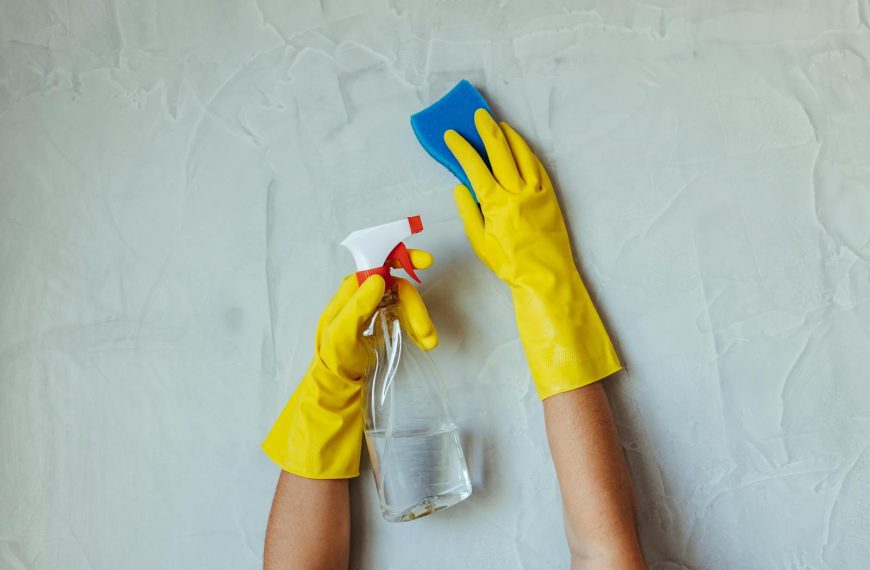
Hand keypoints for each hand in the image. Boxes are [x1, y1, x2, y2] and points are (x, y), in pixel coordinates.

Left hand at [262, 250, 436, 477]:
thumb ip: (357, 306)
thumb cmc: (335, 358)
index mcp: (351, 290)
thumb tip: (378, 278)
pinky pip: (407, 315)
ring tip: (428, 342)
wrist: (337, 384)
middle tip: (426, 331)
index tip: (426, 262)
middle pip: (398, 286)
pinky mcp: (385, 321)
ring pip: (406, 302)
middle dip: (415, 305)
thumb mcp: (340, 334)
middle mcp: (365, 294)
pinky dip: (418, 327)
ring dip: (420, 319)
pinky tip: (423, 342)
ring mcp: (376, 307)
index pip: (378, 262)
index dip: (401, 256)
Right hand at [445, 110, 620, 398]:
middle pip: (499, 152)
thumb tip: (460, 187)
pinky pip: (538, 168)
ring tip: (499, 124)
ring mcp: (536, 192)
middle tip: (478, 115)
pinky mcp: (550, 196)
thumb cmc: (509, 263)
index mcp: (495, 204)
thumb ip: (469, 212)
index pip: (474, 167)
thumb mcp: (480, 243)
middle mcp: (516, 192)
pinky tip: (520, 146)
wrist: (545, 275)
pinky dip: (527, 153)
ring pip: (521, 155)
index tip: (451, 136)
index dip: (461, 148)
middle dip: (486, 131)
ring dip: (509, 136)